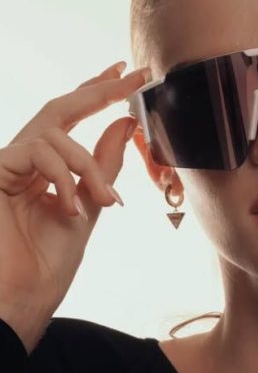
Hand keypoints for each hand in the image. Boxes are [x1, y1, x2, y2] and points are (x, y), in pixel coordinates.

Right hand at [0, 61, 148, 348]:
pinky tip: (72, 208)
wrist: (24, 298)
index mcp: (44, 168)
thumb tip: (125, 123)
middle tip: (131, 76)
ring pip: (55, 135)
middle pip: (59, 110)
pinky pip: (37, 153)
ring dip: (88, 167)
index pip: (71, 121)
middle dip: (97, 91)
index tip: (129, 75)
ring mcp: (6, 165)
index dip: (97, 94)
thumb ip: (104, 166)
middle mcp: (22, 160)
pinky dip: (64, 177)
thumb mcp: (90, 207)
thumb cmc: (49, 264)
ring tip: (104, 202)